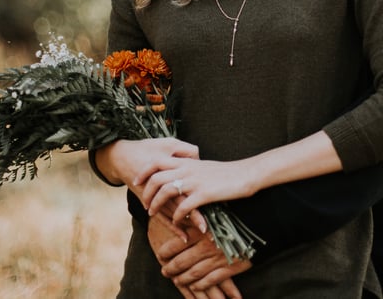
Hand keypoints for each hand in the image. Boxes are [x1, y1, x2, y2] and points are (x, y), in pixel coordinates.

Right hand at [95, 138, 208, 232]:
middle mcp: (161, 186)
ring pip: (173, 214)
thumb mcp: (168, 143)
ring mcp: (154, 196)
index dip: (200, 195)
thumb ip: (186, 150)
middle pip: (180, 204)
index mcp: (167, 171)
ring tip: (205, 233)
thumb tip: (200, 159)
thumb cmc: (147, 149)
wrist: (122, 157)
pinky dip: (174, 228)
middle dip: (196, 216)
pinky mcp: (149, 202)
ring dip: (187, 224)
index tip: (215, 201)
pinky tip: (184, 237)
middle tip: (211, 227)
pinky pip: (162, 217)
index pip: (186, 186)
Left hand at [138, 157, 259, 220]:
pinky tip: (177, 221)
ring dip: (156, 203)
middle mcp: (188, 169)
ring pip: (166, 190)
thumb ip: (189, 168)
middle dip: (146, 192)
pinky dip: (177, 215)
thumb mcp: (203, 166)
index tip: (137, 181)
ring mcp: (195, 181)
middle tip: (144, 203)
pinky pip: (183, 206)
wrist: (245, 174)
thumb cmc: (226, 172)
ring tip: (153, 213)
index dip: (144, 171)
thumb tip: (178, 174)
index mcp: (187, 161)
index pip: (157, 161)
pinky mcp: (204, 193)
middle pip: (157, 177)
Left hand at [149, 215, 246, 298]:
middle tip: (165, 271)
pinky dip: (201, 285)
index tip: (161, 255)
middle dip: (171, 268)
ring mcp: (217, 259)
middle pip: (182, 262)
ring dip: (183, 279)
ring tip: (176, 280)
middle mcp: (206, 246)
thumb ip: (196, 217)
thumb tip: (178, 217)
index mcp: (201, 231)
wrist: (260, 224)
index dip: (165, 252)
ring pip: (194, 274)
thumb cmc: (236, 215)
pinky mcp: (229, 268)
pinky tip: (195, 286)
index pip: (176, 244)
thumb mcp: (213, 212)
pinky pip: (210, 280)